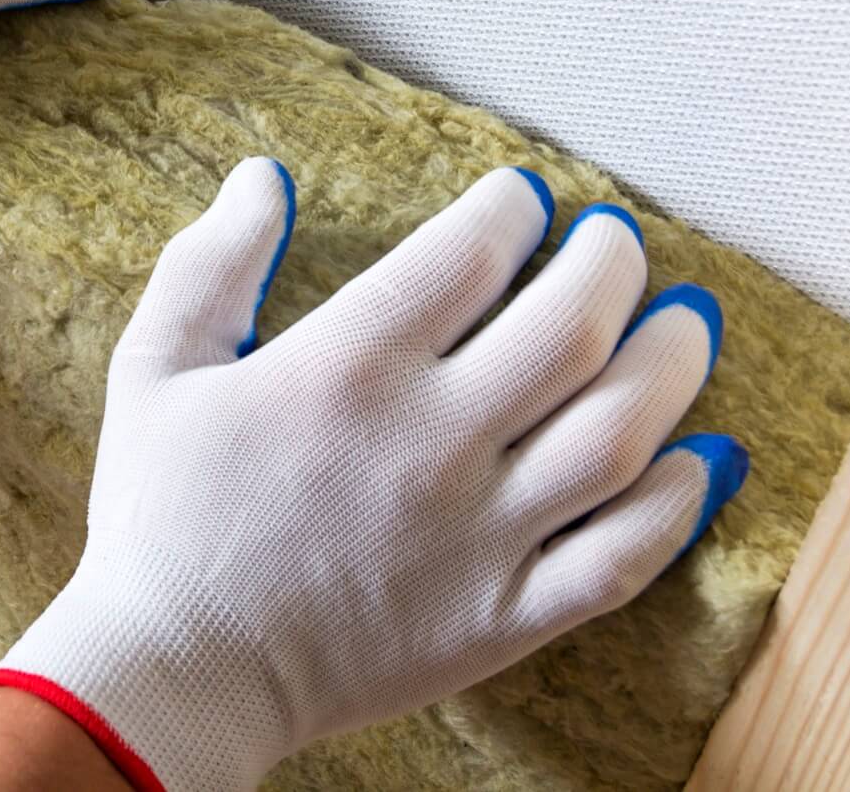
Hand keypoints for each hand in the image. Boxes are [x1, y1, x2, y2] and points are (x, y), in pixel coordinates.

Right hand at [0, 162, 746, 790]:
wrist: (177, 670)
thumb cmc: (161, 514)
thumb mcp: (154, 366)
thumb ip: (209, 263)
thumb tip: (263, 179)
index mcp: (346, 369)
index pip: (469, 255)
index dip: (513, 210)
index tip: (524, 200)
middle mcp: (429, 441)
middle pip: (570, 327)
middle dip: (611, 263)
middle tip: (614, 240)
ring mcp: (479, 535)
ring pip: (617, 432)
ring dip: (669, 364)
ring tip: (682, 323)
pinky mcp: (503, 616)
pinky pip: (621, 558)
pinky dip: (674, 504)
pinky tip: (696, 458)